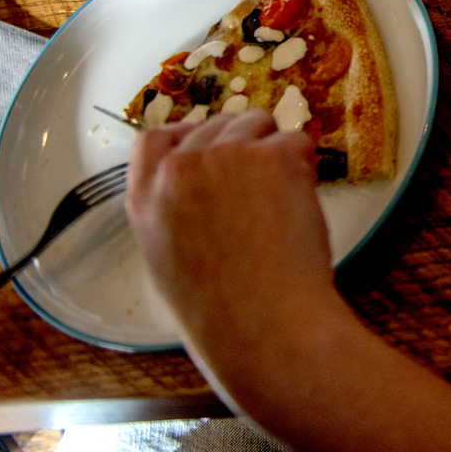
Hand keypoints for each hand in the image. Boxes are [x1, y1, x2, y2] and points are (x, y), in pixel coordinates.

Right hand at [126, 110, 341, 367]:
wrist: (264, 329)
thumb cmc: (223, 311)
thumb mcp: (168, 258)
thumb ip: (176, 209)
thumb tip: (204, 178)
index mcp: (145, 198)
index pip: (154, 138)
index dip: (188, 136)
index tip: (210, 146)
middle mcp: (180, 169)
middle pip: (215, 124)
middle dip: (242, 144)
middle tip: (261, 187)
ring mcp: (227, 157)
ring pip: (258, 122)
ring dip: (274, 150)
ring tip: (278, 204)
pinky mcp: (273, 156)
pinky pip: (297, 140)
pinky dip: (305, 166)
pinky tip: (298, 206)